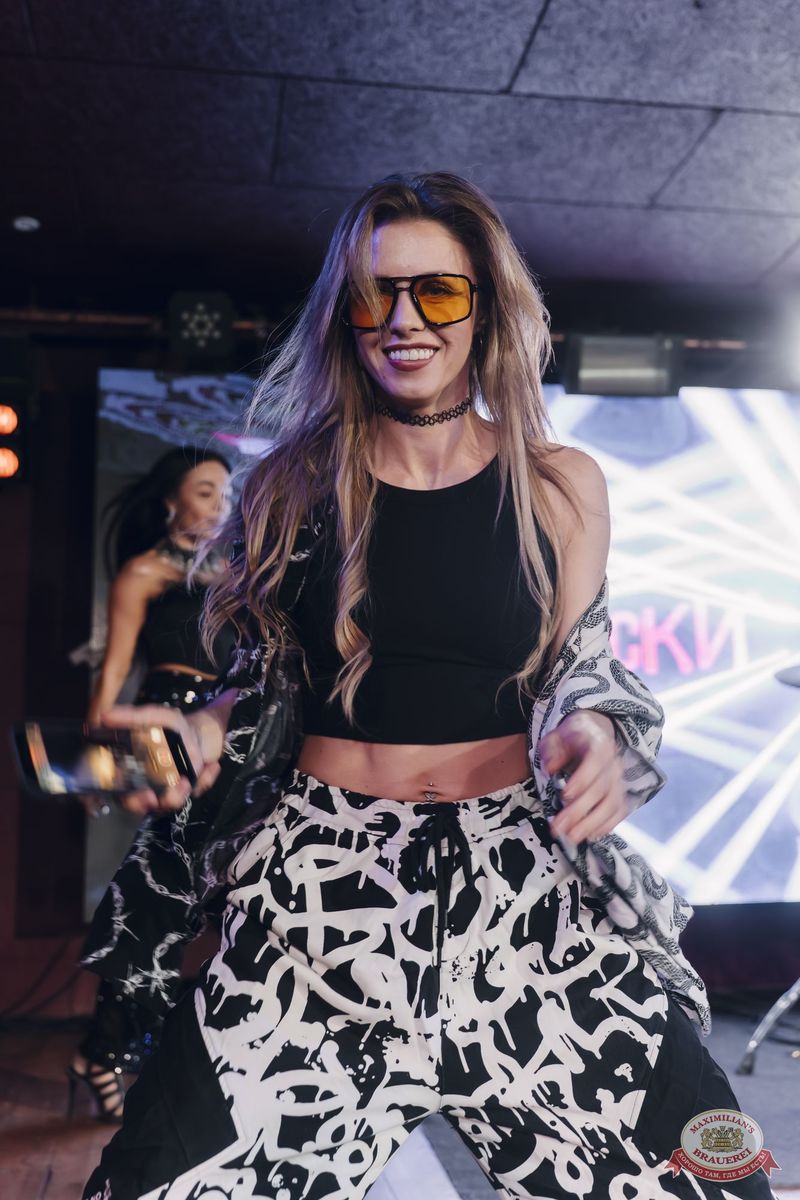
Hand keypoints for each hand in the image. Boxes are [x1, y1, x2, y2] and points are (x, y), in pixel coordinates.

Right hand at [99, 704, 222, 815]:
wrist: (199, 729)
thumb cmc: (171, 726)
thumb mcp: (153, 717)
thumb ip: (131, 717)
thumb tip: (105, 716)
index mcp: (134, 772)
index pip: (123, 794)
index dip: (130, 800)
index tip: (144, 795)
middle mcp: (149, 785)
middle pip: (146, 806)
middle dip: (155, 804)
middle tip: (163, 797)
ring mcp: (170, 789)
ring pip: (170, 804)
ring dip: (179, 796)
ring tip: (187, 780)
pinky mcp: (189, 789)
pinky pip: (196, 791)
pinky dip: (205, 780)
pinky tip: (212, 766)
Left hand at [538, 710, 626, 842]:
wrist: (594, 734)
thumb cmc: (571, 738)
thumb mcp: (556, 736)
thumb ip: (552, 749)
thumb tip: (551, 768)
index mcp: (598, 744)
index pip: (594, 762)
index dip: (581, 780)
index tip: (565, 795)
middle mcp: (613, 764)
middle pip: (602, 789)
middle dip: (580, 810)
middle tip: (560, 827)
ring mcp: (619, 781)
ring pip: (612, 804)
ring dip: (592, 824)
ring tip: (572, 837)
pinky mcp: (620, 795)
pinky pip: (619, 813)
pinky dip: (607, 826)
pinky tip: (591, 835)